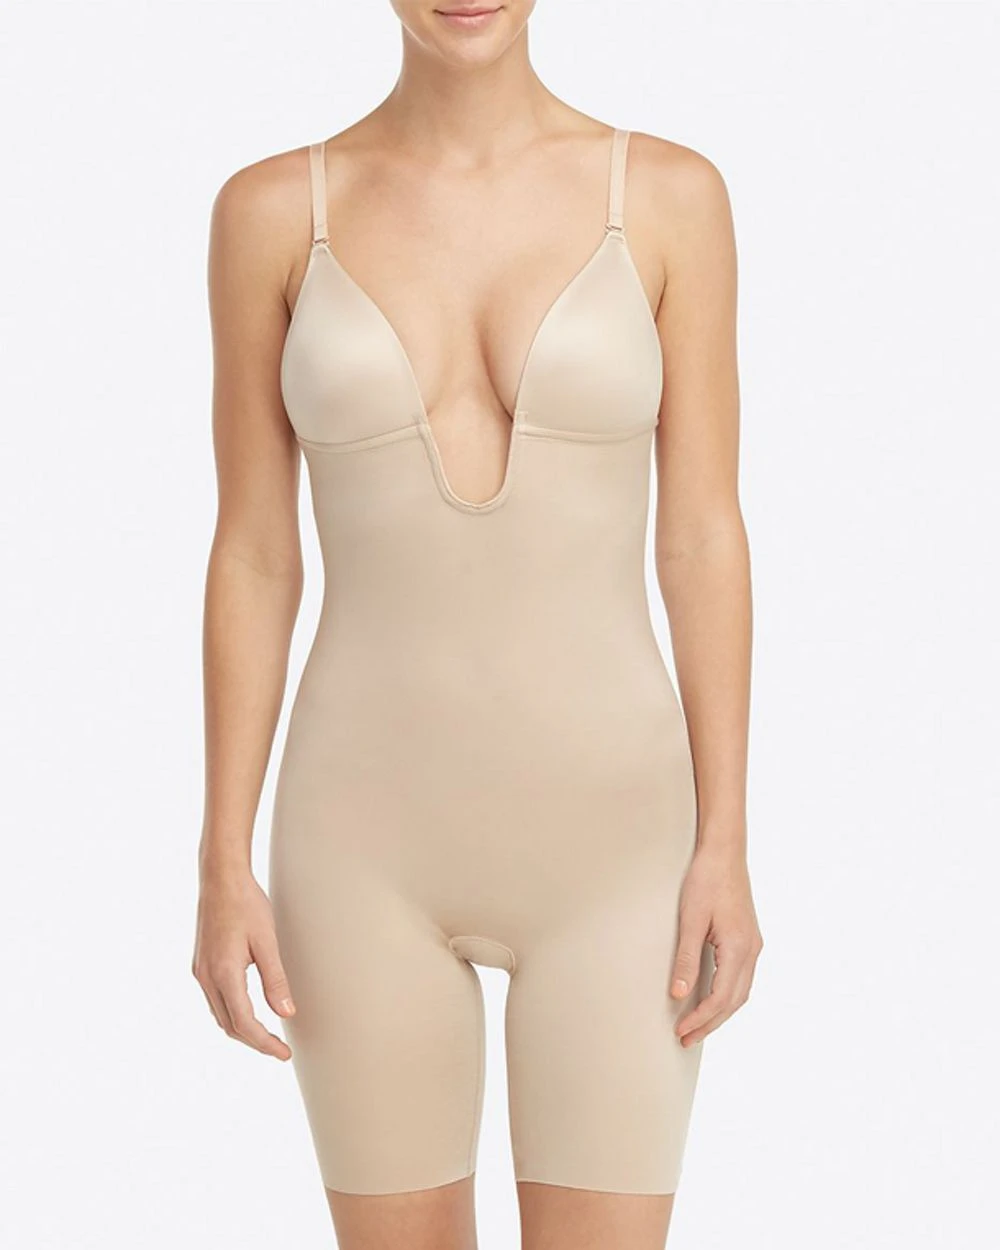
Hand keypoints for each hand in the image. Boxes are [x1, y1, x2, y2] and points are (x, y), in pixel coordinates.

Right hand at [192, 868, 295, 1059]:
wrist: (220, 878)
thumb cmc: (246, 904)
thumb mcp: (267, 941)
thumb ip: (276, 980)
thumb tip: (287, 1014)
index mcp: (224, 973)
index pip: (245, 1023)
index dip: (265, 1043)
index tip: (284, 1054)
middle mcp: (207, 977)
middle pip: (230, 1025)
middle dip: (255, 1041)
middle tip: (279, 1050)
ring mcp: (200, 971)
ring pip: (220, 1015)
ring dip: (242, 1030)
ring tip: (267, 1036)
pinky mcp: (200, 964)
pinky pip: (215, 1000)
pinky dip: (232, 1013)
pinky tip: (248, 1011)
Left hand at [669, 843, 762, 1046]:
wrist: (724, 851)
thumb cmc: (705, 879)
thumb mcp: (691, 919)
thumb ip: (687, 959)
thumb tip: (679, 994)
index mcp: (739, 948)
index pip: (721, 998)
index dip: (701, 1019)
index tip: (681, 1031)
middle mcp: (752, 950)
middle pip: (734, 1001)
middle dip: (710, 1022)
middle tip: (685, 1039)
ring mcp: (754, 943)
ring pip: (741, 991)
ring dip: (720, 1011)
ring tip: (696, 1025)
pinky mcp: (749, 937)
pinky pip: (741, 977)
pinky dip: (727, 995)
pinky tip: (711, 997)